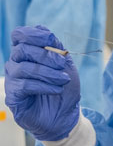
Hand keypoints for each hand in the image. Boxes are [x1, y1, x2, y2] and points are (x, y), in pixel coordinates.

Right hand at [4, 26, 80, 140]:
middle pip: (23, 49)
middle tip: (62, 65)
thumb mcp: (65, 64)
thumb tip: (44, 31)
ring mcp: (12, 79)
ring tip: (63, 80)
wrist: (64, 114)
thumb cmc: (64, 87)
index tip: (51, 40)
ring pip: (24, 67)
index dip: (34, 34)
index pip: (20, 34)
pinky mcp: (13, 95)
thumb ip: (56, 47)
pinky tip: (56, 89)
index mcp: (28, 52)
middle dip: (47, 55)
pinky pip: (24, 85)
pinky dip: (44, 86)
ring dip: (48, 73)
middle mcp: (16, 63)